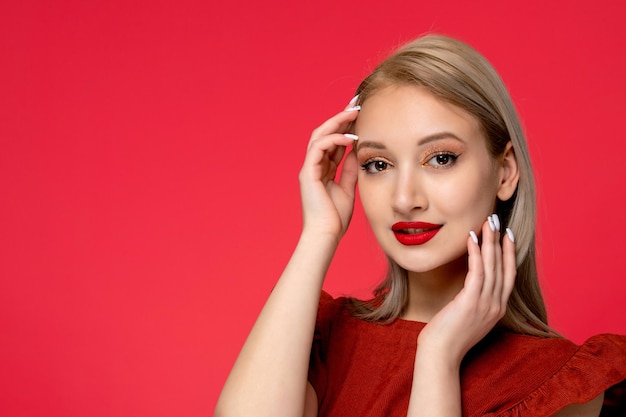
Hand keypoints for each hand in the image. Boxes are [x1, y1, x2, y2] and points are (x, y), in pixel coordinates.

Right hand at [299, 103, 359, 238]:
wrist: (326, 235)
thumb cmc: (336, 218)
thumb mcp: (348, 187)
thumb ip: (350, 168)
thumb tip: (358, 149)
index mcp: (323, 169)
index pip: (334, 140)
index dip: (346, 125)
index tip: (361, 112)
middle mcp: (314, 165)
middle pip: (325, 132)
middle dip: (341, 116)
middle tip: (357, 102)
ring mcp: (309, 168)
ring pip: (320, 135)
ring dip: (337, 122)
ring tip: (354, 112)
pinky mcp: (307, 173)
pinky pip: (318, 147)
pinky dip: (333, 139)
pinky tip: (349, 136)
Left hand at [417, 215, 515, 365]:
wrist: (440, 355)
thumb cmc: (448, 336)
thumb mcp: (468, 317)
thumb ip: (474, 301)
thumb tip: (470, 286)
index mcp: (497, 309)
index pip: (508, 276)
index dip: (509, 254)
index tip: (507, 236)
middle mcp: (496, 306)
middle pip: (503, 267)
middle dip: (501, 242)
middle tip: (498, 221)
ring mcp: (486, 304)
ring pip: (492, 266)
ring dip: (490, 242)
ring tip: (487, 223)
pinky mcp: (471, 302)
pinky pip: (477, 272)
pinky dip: (476, 253)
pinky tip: (472, 238)